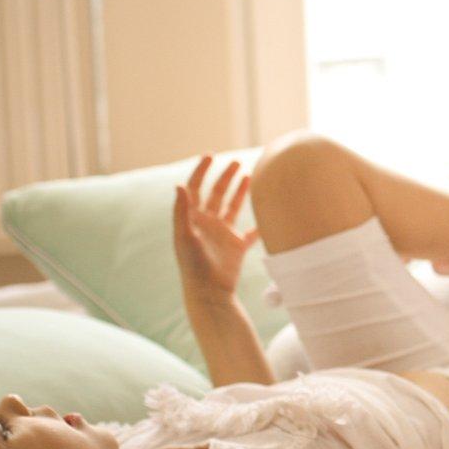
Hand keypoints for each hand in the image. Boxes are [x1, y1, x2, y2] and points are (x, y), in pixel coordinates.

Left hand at [172, 156, 258, 302]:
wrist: (209, 293)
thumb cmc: (193, 266)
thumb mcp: (185, 236)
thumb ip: (182, 211)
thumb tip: (179, 184)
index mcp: (193, 219)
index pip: (195, 188)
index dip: (201, 171)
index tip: (210, 156)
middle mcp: (208, 223)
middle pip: (216, 194)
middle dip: (225, 177)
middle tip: (236, 163)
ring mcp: (223, 234)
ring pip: (233, 207)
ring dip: (240, 192)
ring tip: (250, 176)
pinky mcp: (237, 247)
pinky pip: (251, 231)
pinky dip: (260, 224)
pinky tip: (269, 214)